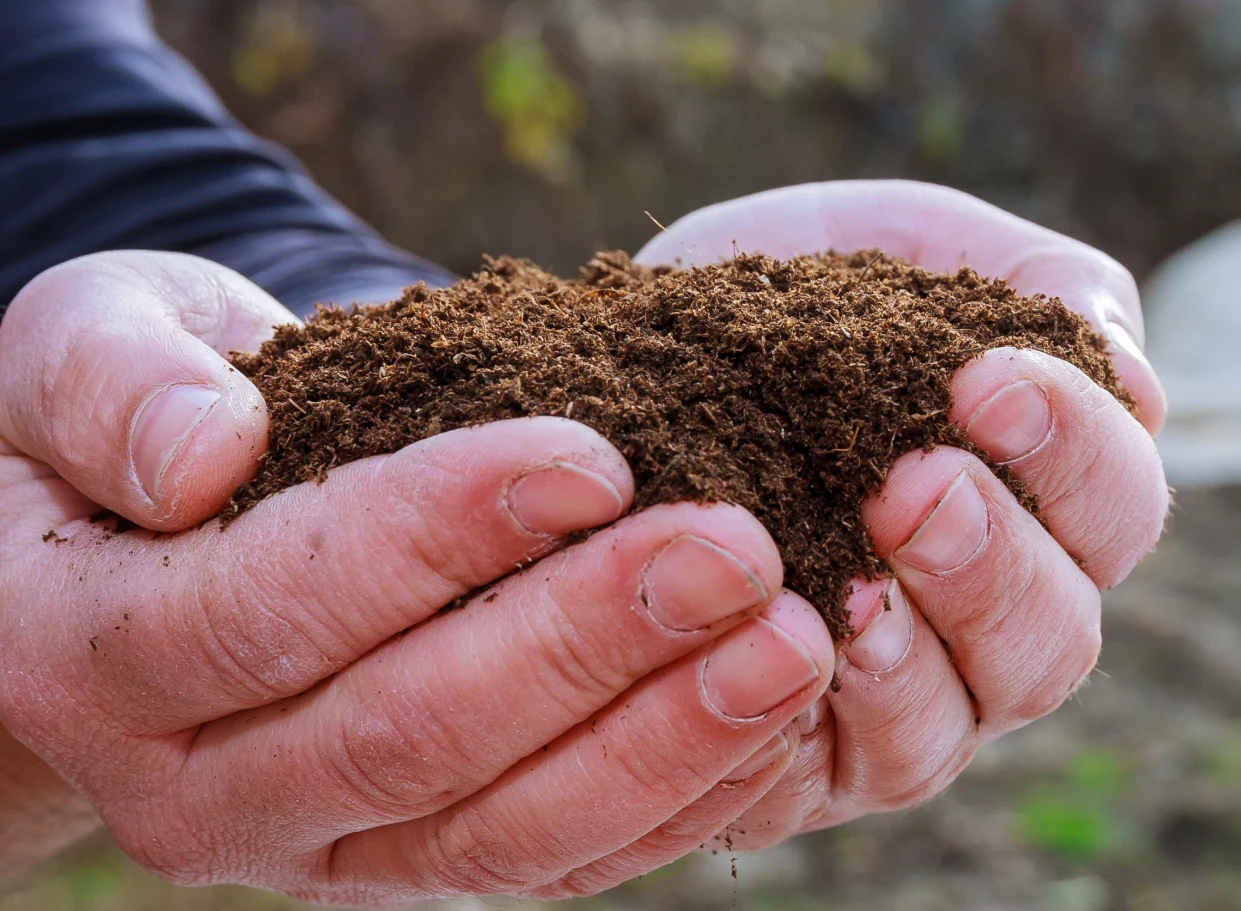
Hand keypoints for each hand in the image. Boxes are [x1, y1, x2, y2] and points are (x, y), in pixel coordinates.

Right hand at [0, 252, 835, 904]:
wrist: (160, 537)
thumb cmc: (131, 418)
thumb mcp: (78, 350)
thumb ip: (109, 382)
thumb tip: (201, 452)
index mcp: (92, 652)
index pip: (269, 610)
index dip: (432, 536)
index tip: (591, 457)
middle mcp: (201, 789)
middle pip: (407, 738)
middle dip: (583, 644)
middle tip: (735, 552)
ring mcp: (317, 844)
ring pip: (498, 832)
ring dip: (660, 741)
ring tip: (792, 643)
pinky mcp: (413, 861)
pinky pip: (550, 861)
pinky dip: (669, 799)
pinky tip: (769, 722)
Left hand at [620, 180, 1170, 859]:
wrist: (613, 370)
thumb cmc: (773, 315)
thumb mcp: (891, 253)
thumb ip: (1022, 283)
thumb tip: (1134, 378)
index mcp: (1033, 511)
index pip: (1113, 506)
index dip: (1075, 452)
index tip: (983, 383)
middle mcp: (977, 627)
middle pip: (1052, 641)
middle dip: (992, 564)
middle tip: (911, 486)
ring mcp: (887, 706)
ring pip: (947, 733)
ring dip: (910, 660)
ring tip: (854, 591)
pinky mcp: (785, 761)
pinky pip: (812, 777)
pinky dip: (796, 727)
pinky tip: (769, 658)